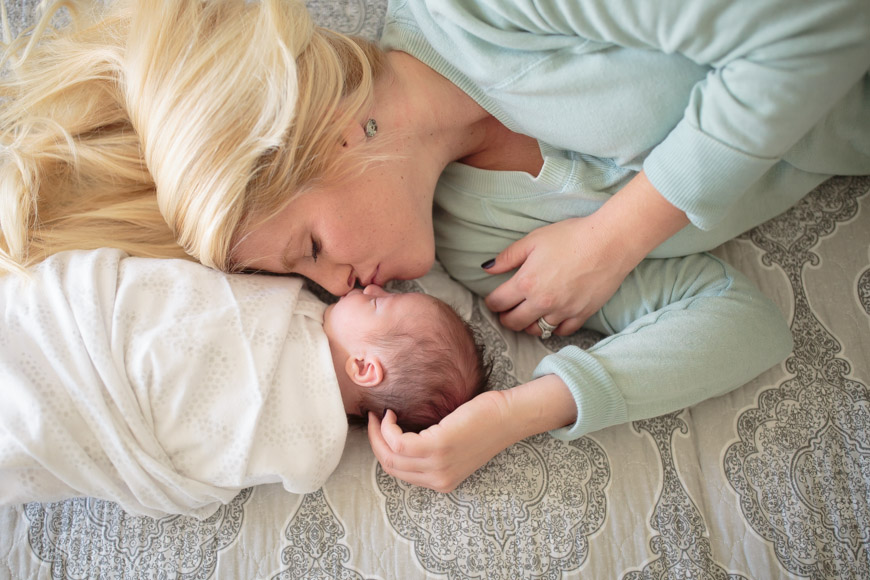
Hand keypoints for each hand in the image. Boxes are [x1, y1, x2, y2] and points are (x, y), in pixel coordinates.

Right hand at [367, 376, 576, 491]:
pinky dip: (389, 428)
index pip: (399, 472)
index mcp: (442, 481)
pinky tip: (392, 414)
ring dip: (378, 433)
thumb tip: (399, 434)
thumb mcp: (454, 445)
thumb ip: (430, 448)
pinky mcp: (439, 446)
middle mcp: (439, 478)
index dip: (382, 451)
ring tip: (381, 415)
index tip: (378, 429)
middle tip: (372, 419)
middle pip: (390, 466)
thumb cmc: (484, 423)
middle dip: (374, 442)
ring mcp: (439, 464)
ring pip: (391, 455)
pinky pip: (399, 442)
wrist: (509, 417)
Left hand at [483, 213, 633, 335]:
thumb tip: (487, 268)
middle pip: (513, 323)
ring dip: (528, 325)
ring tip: (528, 315)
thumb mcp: (533, 240)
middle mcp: (541, 302)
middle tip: (507, 311)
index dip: (491, 303)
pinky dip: (554, 328)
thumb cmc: (571, 236)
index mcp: (525, 283)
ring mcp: (562, 311)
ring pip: (536, 331)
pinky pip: (561, 331)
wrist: (609, 242)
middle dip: (506, 318)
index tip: (494, 300)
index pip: (497, 303)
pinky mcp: (581, 315)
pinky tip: (552, 318)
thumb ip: (508, 257)